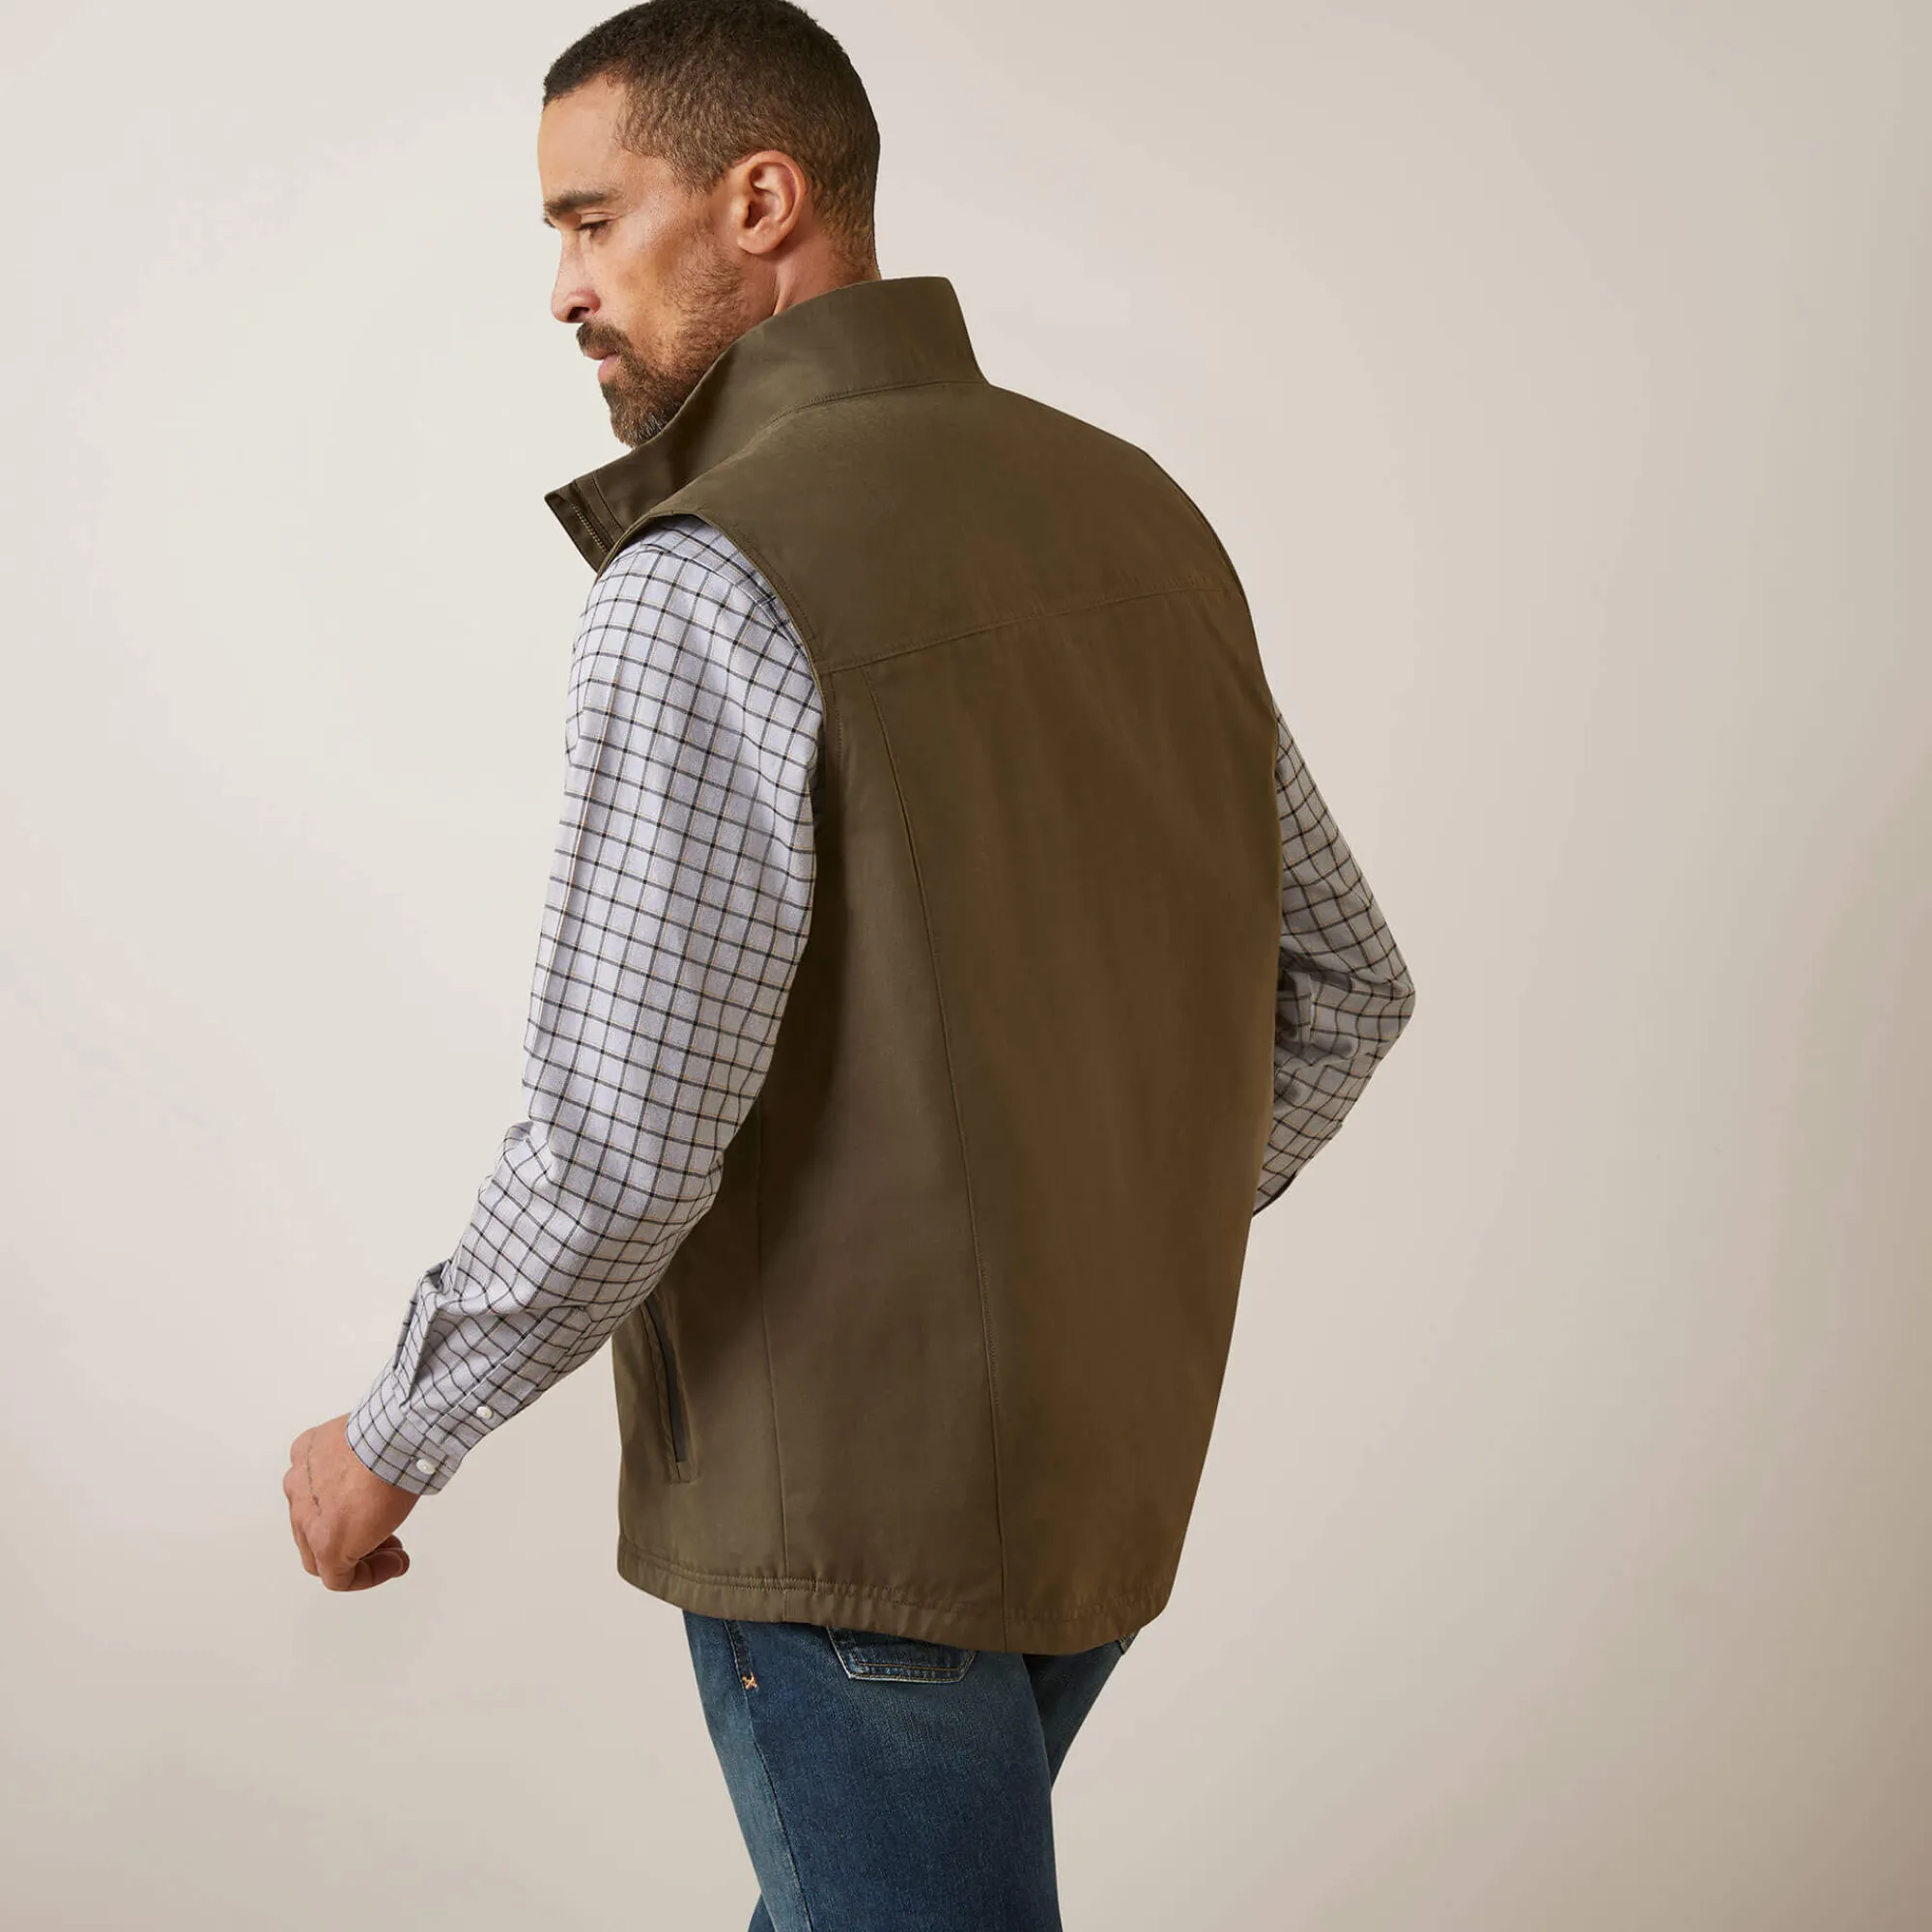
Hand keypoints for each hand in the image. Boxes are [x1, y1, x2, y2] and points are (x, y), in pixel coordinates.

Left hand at [283, 1414, 418, 1590]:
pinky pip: (339, 1578)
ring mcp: (307, 1520)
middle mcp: (299, 1487)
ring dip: (359, 1558)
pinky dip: (368, 1576)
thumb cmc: (391, 1430)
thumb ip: (362, 1456)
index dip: (347, 1506)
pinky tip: (394, 1564)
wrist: (392, 1439)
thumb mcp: (367, 1438)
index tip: (376, 1508)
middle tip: (385, 1536)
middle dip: (351, 1534)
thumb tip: (386, 1464)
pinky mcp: (327, 1546)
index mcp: (306, 1457)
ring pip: (321, 1556)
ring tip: (393, 1555)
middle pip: (315, 1527)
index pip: (317, 1493)